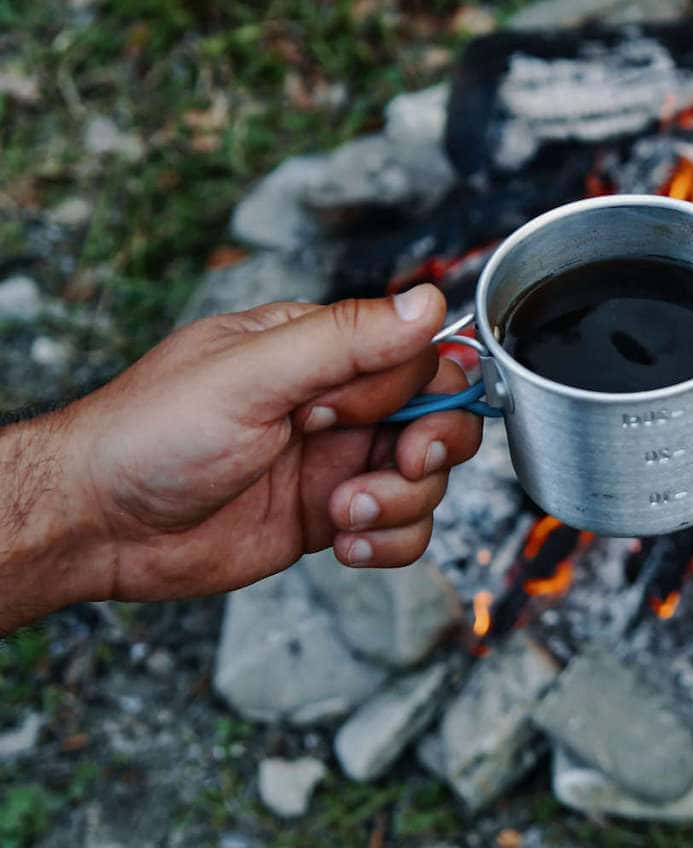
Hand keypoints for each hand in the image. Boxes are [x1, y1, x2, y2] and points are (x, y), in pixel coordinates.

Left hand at [65, 285, 482, 604]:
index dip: (407, 390)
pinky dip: (389, 542)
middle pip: (440, 414)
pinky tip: (343, 542)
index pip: (416, 355)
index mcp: (319, 350)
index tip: (353, 414)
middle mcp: (336, 403)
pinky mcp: (332, 517)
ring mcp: (336, 461)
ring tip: (342, 514)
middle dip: (431, 447)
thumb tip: (428, 304)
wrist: (98, 526)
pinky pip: (402, 529)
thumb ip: (345, 339)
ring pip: (428, 477)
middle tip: (394, 464)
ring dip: (401, 502)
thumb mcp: (251, 375)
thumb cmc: (150, 436)